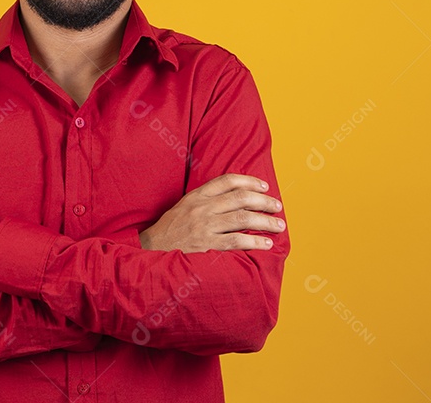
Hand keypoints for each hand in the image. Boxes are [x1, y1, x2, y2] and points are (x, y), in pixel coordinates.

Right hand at [139, 173, 284, 252]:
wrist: (152, 248)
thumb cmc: (172, 228)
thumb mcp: (185, 205)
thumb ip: (207, 199)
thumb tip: (236, 198)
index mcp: (197, 195)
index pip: (228, 181)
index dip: (250, 181)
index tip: (265, 187)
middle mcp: (202, 208)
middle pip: (241, 199)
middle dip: (264, 202)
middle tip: (278, 207)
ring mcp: (204, 226)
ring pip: (242, 219)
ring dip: (265, 222)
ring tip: (278, 225)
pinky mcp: (206, 245)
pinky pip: (236, 241)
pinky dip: (254, 242)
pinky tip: (266, 244)